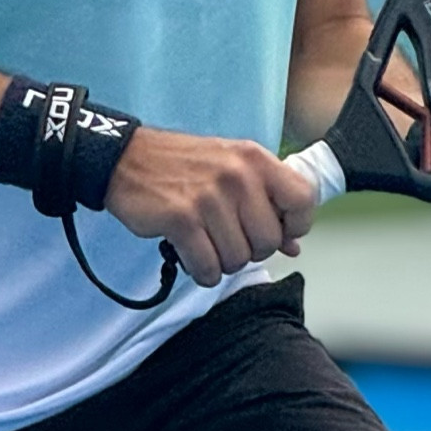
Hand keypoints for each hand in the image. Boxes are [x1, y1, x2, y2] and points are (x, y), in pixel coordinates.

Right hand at [107, 127, 319, 288]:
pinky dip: (201, 271)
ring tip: (206, 243)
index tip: (278, 231)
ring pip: (239, 260)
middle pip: (269, 241)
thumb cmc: (184, 166)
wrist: (126, 160)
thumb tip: (293, 245)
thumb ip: (267, 201)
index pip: (304, 199)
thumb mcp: (232, 168)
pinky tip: (192, 255)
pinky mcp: (182, 220)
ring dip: (222, 262)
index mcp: (255, 159)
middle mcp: (237, 175)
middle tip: (227, 238)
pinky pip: (208, 268)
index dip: (295, 225)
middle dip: (250, 250)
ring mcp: (210, 198)